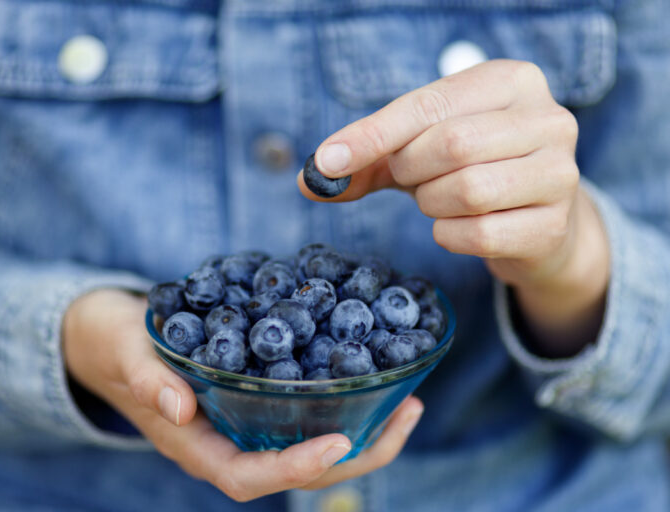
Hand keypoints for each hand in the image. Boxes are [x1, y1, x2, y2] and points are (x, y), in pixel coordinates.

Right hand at [63, 289, 423, 500]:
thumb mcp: (125, 354)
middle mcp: (227, 445)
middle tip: (406, 415)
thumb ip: (146, 379)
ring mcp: (244, 428)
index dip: (296, 468)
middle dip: (356, 455)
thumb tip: (177, 404)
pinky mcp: (256, 405)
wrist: (113, 338)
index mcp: (195, 446)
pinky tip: (372, 381)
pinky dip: (343, 407)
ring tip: (408, 404)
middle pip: (298, 473)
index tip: (340, 443)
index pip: (251, 477)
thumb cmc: (117, 345)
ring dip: (363, 434)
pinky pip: (305, 418)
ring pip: (310, 450)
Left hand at [299, 59, 608, 353]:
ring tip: (437, 199)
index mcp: (511, 81)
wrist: (537, 222)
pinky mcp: (555, 225)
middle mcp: (549, 119)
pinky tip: (457, 227)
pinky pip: (480, 234)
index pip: (429, 105)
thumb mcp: (420, 152)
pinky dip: (450, 235)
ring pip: (468, 190)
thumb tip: (308, 181)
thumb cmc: (470, 172)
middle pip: (452, 145)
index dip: (373, 135)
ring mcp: (561, 173)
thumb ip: (368, 160)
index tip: (328, 161)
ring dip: (431, 203)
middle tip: (409, 180)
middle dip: (411, 171)